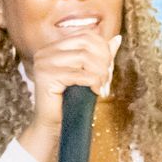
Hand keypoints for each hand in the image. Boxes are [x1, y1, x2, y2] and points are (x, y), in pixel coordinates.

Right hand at [17, 32, 119, 161]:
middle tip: (107, 78)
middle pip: (86, 42)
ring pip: (84, 57)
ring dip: (100, 72)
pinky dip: (94, 82)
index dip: (103, 49)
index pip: (86, 35)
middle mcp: (45, 52)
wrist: (53, 126)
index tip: (108, 68)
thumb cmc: (70, 102)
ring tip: (102, 86)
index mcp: (53, 48)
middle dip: (103, 59)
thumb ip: (100, 56)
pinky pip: (80, 74)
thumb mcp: (89, 74)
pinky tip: (96, 92)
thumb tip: (117, 39)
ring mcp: (44, 63)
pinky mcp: (46, 76)